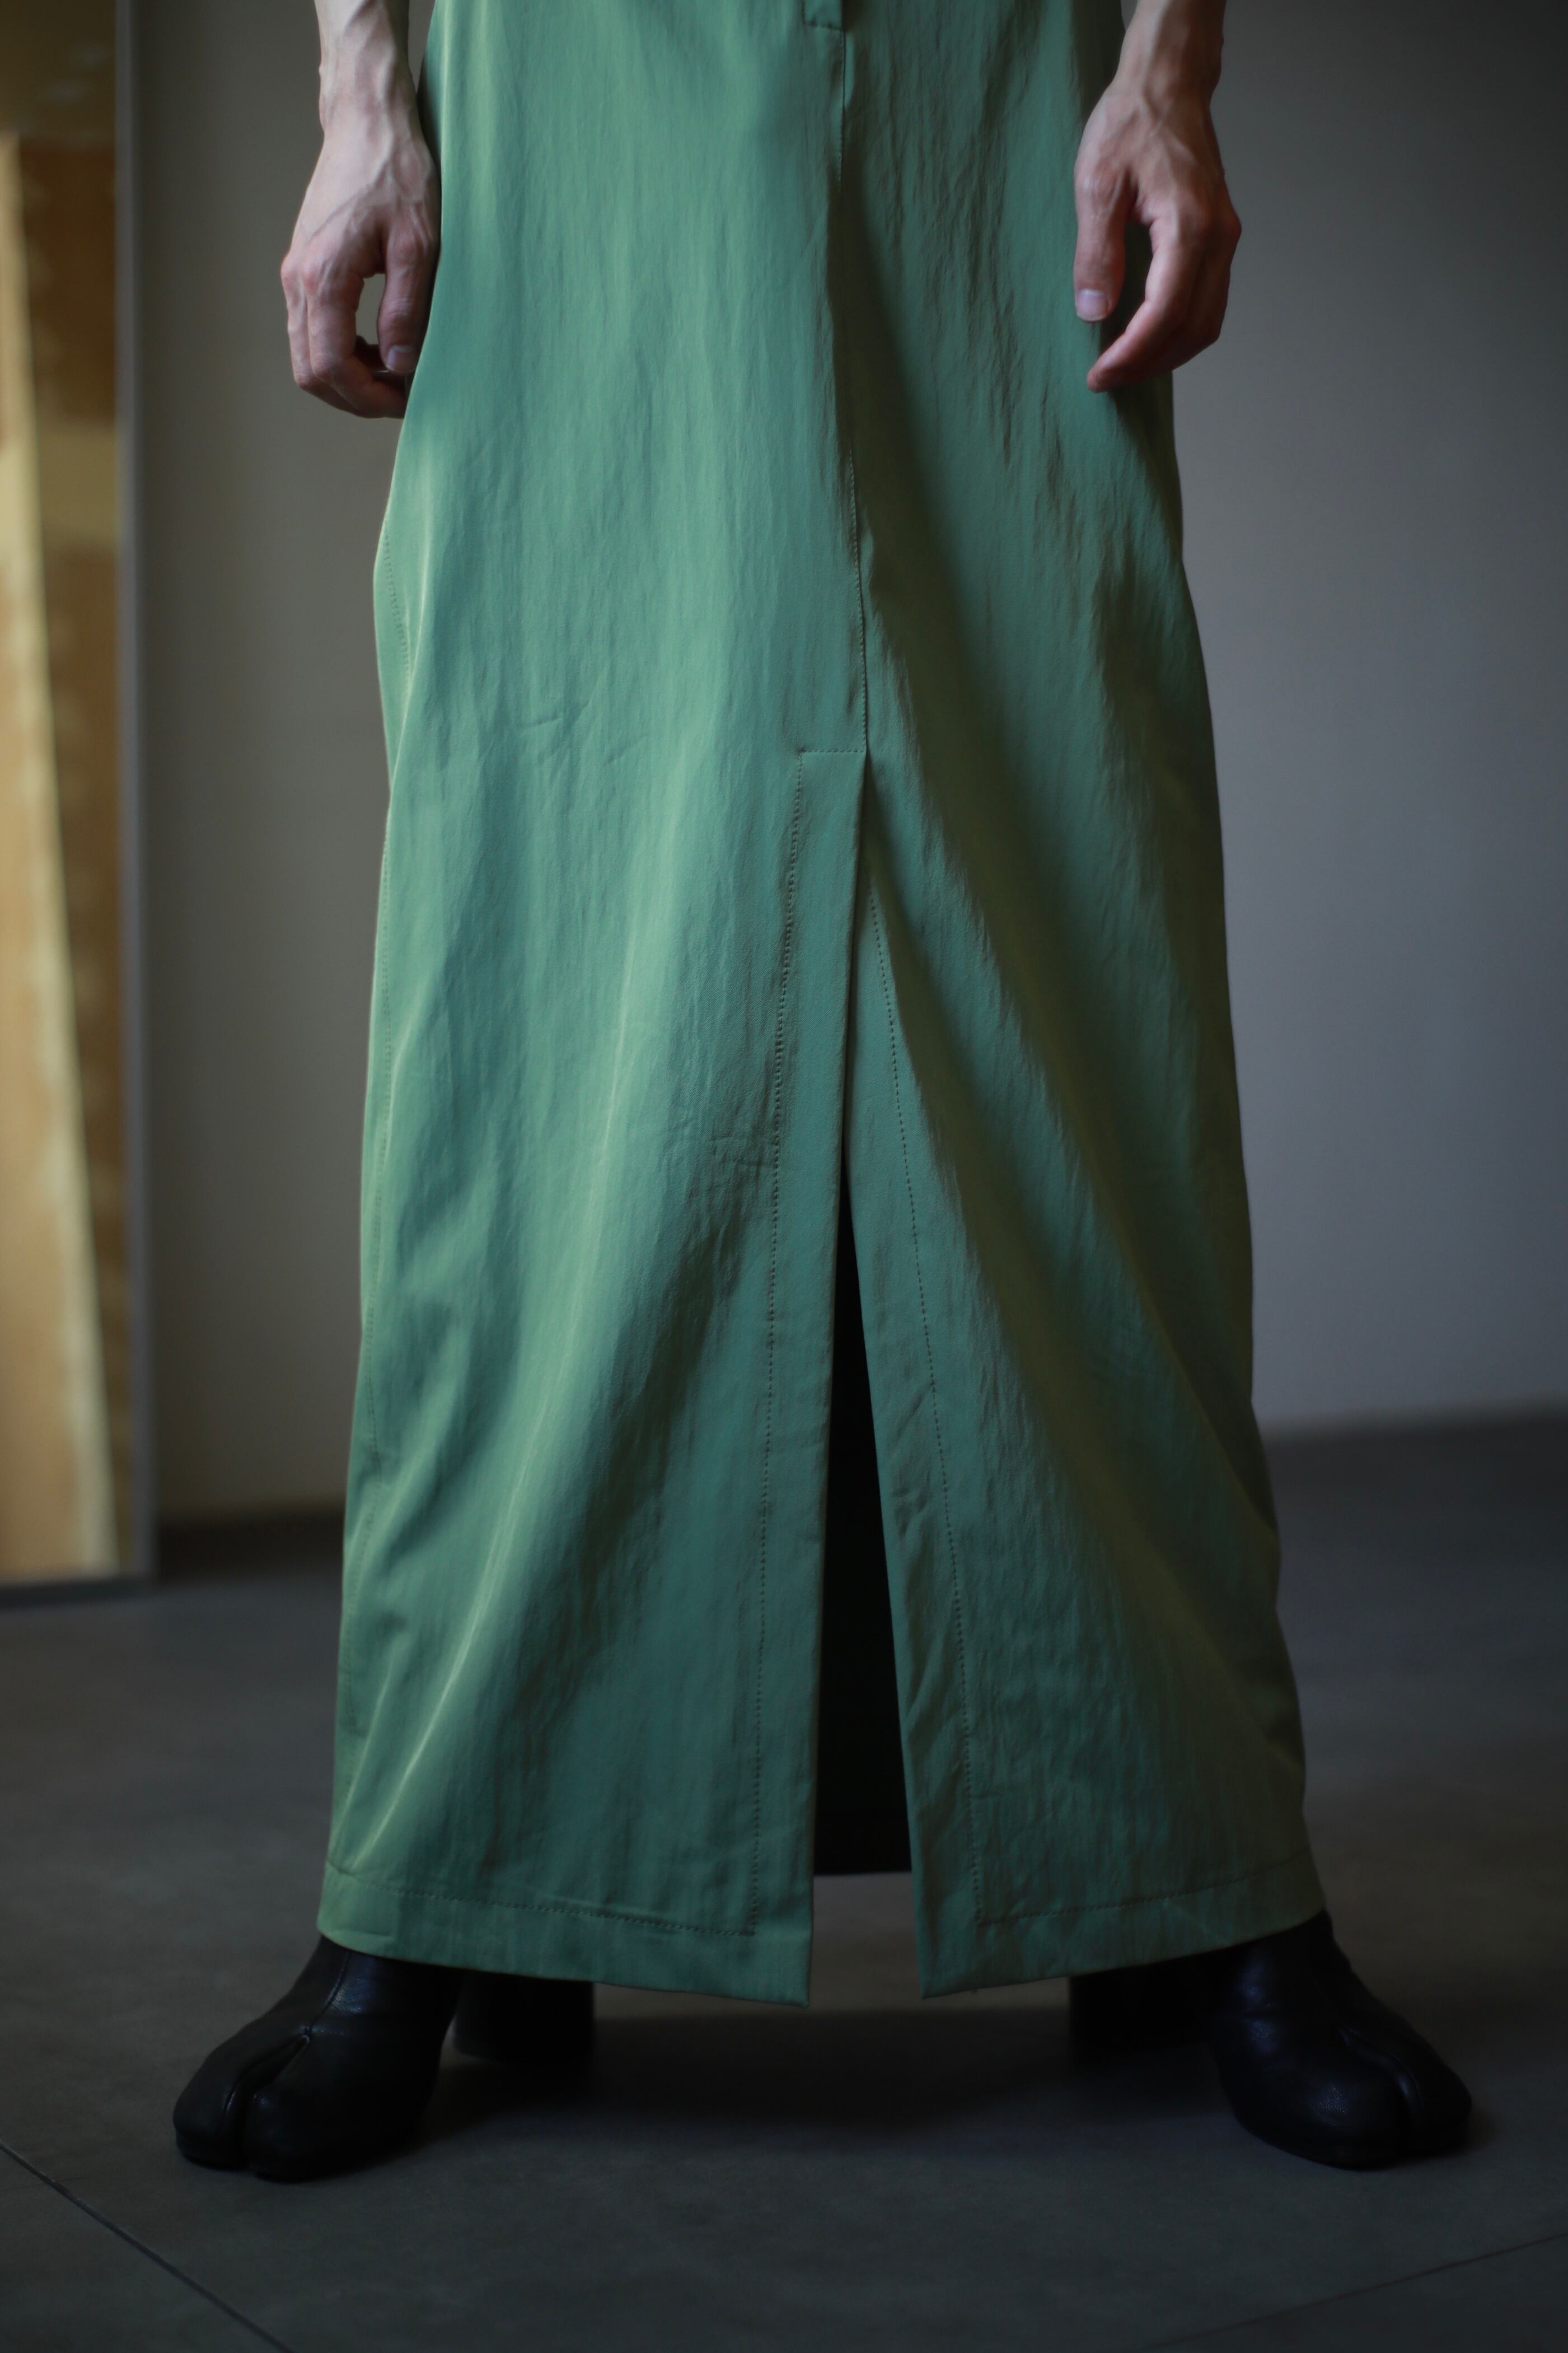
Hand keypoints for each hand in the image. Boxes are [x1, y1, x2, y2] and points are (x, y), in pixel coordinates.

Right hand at [281, 34, 437, 418]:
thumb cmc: (397, 173)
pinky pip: (312, 331)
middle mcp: (298, 278)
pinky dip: (341, 354)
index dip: (368, 398)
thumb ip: (406, 310)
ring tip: (394, 373)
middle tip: (402, 394)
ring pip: (307, 356)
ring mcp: (295, 273)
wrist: (367, 123)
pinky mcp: (303, 268)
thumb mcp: (418, 245)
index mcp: (323, 276)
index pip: (330, 367)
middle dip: (355, 397)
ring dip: (348, 378)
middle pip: (310, 372)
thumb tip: (400, 367)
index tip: (406, 399)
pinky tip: (378, 348)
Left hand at [1072, 0, 1239, 392]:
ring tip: (1126, 366)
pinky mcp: (1219, 236)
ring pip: (1207, 321)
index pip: (1165, 314)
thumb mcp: (1098, 184)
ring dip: (1168, 353)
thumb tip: (1093, 312)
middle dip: (1149, 364)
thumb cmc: (1131, 123)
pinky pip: (1208, 301)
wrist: (1167, 84)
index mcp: (1189, 226)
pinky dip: (1180, 329)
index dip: (1132, 354)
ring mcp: (1224, 238)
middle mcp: (1218, 237)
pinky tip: (1148, 336)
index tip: (1098, 375)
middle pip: (1194, 329)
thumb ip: (1096, 252)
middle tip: (1107, 379)